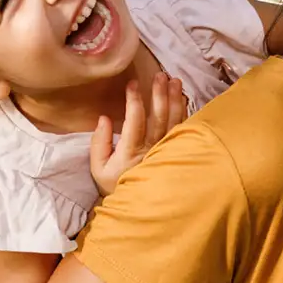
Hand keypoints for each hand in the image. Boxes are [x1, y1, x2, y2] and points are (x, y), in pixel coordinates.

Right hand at [90, 73, 185, 195]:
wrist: (137, 207)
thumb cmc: (115, 185)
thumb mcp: (98, 168)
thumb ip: (99, 143)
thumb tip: (104, 118)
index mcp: (131, 151)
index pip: (135, 120)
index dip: (134, 100)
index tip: (132, 83)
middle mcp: (152, 149)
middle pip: (159, 117)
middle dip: (160, 94)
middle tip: (160, 75)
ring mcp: (167, 152)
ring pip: (175, 121)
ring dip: (175, 99)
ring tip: (175, 80)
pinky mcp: (175, 153)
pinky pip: (183, 130)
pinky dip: (184, 113)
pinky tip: (183, 98)